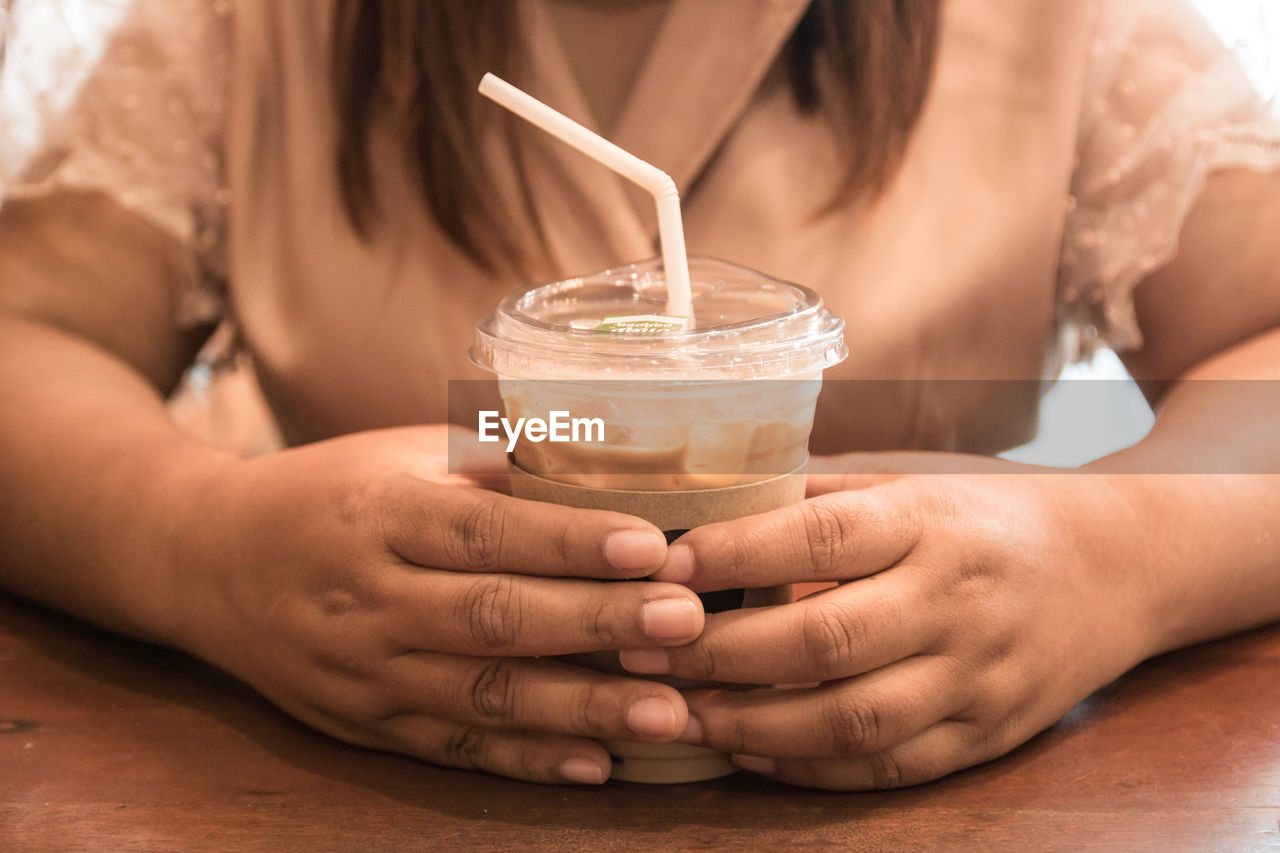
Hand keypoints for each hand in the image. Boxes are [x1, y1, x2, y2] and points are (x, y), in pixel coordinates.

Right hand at [172, 426, 703, 784]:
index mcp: (378, 514)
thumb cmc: (328, 492)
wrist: (205, 561)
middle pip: (494, 617)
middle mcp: (367, 598)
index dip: (570, 540)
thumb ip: (493, 468)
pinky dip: (526, 761)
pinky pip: (453, 749)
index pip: (485, 530)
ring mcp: (362, 673)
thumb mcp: (398, 457)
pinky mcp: (363, 725)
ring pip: (483, 696)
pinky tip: (595, 765)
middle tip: (685, 623)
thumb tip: (609, 464)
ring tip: (667, 711)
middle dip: (597, 624)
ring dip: (581, 708)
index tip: (653, 544)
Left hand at [619, 453, 1159, 788]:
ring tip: (679, 714)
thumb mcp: (913, 488)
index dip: (738, 552)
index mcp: (931, 523)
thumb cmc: (985, 520)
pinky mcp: (988, 734)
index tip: (663, 563)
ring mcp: (977, 676)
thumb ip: (820, 503)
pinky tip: (752, 755)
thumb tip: (706, 510)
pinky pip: (890, 768)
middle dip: (719, 652)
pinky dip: (811, 771)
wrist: (1117, 569)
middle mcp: (956, 600)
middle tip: (638, 650)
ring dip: (751, 726)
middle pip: (825, 638)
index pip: (825, 536)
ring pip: (852, 720)